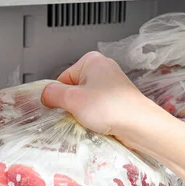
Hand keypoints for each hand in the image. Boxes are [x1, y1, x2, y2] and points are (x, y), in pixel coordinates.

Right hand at [41, 52, 164, 147]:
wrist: (140, 125)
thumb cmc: (111, 108)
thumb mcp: (72, 100)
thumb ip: (52, 94)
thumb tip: (45, 94)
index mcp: (91, 60)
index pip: (62, 78)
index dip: (59, 96)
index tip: (61, 107)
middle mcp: (103, 68)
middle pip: (74, 89)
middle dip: (73, 105)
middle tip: (79, 113)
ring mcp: (112, 84)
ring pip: (86, 100)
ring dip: (85, 112)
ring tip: (93, 119)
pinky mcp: (119, 99)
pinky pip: (98, 108)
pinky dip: (96, 116)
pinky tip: (101, 123)